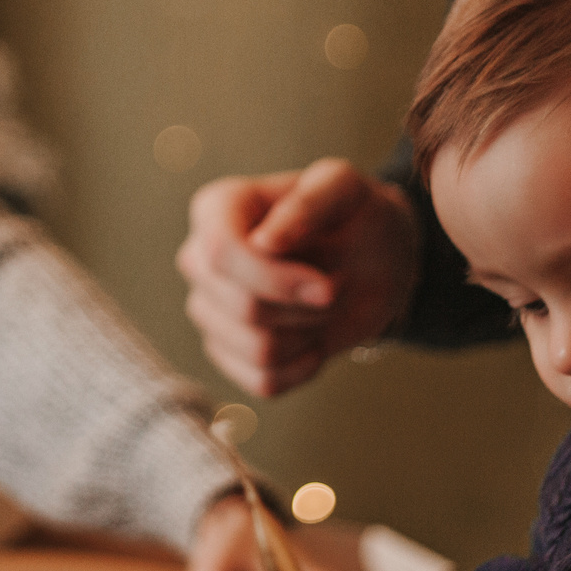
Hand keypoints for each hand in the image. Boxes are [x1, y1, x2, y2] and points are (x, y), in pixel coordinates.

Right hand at [176, 159, 420, 396]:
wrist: (371, 261)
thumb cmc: (355, 215)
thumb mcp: (347, 190)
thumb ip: (309, 203)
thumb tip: (263, 242)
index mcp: (217, 208)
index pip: (221, 252)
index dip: (276, 279)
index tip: (328, 286)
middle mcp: (200, 259)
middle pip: (242, 306)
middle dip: (306, 306)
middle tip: (336, 287)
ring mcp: (209, 309)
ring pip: (255, 349)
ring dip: (311, 334)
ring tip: (324, 307)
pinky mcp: (227, 352)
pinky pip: (263, 381)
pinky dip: (305, 367)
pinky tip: (318, 340)